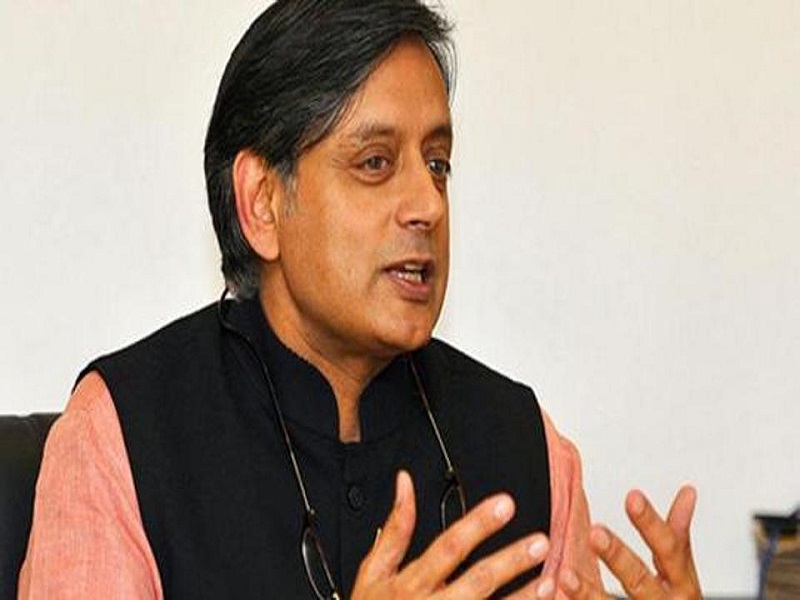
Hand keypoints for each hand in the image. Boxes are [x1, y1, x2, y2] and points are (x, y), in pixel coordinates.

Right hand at [352, 470, 549, 598]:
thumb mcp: (372, 571)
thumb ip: (395, 528)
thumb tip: (405, 483)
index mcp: (410, 583)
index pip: (449, 547)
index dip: (478, 524)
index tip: (505, 504)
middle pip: (477, 582)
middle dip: (510, 561)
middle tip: (540, 542)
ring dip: (522, 599)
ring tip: (551, 582)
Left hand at [556, 486, 700, 598]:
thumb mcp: (682, 574)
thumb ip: (677, 536)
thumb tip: (687, 492)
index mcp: (682, 585)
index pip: (670, 549)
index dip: (651, 523)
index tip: (632, 496)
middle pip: (640, 580)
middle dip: (618, 557)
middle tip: (596, 532)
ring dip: (589, 593)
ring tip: (566, 576)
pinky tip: (557, 597)